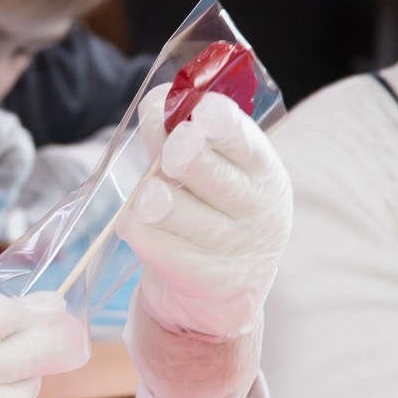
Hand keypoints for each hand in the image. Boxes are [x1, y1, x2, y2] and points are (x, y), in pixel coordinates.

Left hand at [115, 84, 290, 397]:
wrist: (220, 294)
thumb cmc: (209, 213)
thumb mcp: (208, 171)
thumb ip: (180, 132)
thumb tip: (158, 104)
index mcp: (263, 171)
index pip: (245, 142)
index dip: (222, 123)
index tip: (200, 111)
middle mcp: (260, 210)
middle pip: (214, 175)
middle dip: (184, 156)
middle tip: (170, 154)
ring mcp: (238, 250)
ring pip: (178, 211)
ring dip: (152, 198)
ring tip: (147, 197)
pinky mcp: (210, 284)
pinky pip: (161, 249)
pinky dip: (139, 231)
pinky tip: (134, 224)